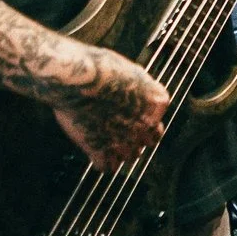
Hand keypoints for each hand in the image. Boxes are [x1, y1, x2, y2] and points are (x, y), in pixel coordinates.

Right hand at [53, 47, 172, 170]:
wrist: (79, 77)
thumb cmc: (101, 67)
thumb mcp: (133, 71)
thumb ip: (141, 88)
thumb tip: (141, 91)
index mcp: (156, 104)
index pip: (157, 124)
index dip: (145, 123)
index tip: (134, 120)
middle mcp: (145, 125)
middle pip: (146, 143)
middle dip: (135, 139)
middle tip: (120, 132)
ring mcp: (125, 140)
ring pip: (129, 157)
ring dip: (120, 152)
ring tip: (107, 143)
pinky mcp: (101, 151)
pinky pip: (106, 167)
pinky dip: (101, 162)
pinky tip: (95, 155)